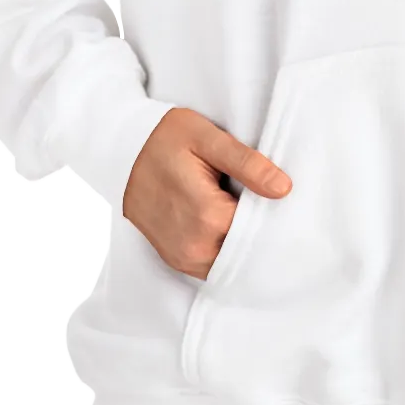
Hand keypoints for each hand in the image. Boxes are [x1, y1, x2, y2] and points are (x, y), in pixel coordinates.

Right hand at [121, 107, 294, 280]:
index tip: (284, 200)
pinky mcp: (175, 259)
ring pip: (230, 263)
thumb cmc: (164, 139)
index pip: (261, 232)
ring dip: (244, 245)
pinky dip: (225, 251)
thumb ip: (246, 164)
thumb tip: (283, 188)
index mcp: (208, 217)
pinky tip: (231, 226)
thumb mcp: (207, 138)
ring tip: (250, 213)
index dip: (277, 216)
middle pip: (247, 252)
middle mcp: (194, 246)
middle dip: (262, 233)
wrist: (121, 153)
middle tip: (272, 206)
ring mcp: (182, 258)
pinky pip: (212, 265)